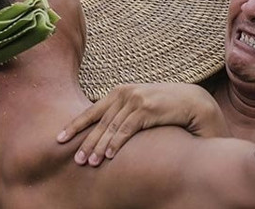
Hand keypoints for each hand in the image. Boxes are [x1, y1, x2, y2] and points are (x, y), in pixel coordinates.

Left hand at [57, 83, 227, 166]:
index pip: (92, 110)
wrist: (194, 102)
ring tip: (90, 163)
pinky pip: (128, 129)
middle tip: (75, 159)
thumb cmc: (166, 108)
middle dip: (86, 141)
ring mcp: (137, 99)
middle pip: (100, 121)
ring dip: (99, 147)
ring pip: (111, 127)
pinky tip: (109, 155)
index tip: (59, 139)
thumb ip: (122, 114)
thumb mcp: (140, 107)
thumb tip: (102, 132)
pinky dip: (116, 143)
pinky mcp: (148, 108)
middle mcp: (126, 92)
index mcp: (120, 92)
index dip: (75, 125)